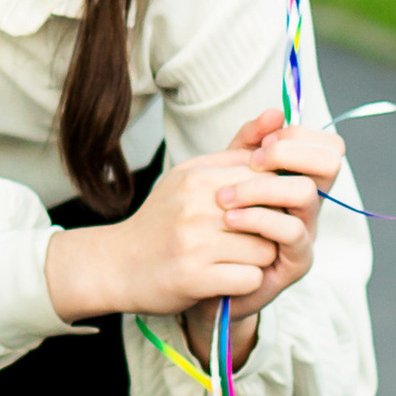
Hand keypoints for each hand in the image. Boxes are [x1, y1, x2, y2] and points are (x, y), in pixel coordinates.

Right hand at [44, 146, 300, 331]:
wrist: (117, 265)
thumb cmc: (163, 219)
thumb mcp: (192, 175)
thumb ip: (237, 149)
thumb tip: (278, 113)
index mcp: (197, 177)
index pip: (266, 178)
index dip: (274, 197)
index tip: (262, 210)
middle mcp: (195, 207)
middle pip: (270, 213)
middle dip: (269, 228)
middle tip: (254, 237)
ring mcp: (194, 244)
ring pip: (266, 248)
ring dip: (258, 258)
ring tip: (237, 258)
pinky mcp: (194, 279)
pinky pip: (251, 279)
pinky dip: (246, 282)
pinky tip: (229, 278)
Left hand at [216, 111, 340, 319]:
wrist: (201, 275)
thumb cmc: (216, 223)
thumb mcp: (227, 173)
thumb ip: (247, 143)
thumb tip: (275, 111)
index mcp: (299, 178)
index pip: (325, 145)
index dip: (298, 135)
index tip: (260, 144)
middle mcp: (310, 203)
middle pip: (329, 162)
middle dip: (288, 153)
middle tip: (251, 162)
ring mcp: (308, 231)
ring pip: (307, 193)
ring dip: (263, 187)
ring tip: (224, 198)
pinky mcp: (298, 261)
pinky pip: (292, 231)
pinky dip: (258, 219)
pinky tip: (229, 220)